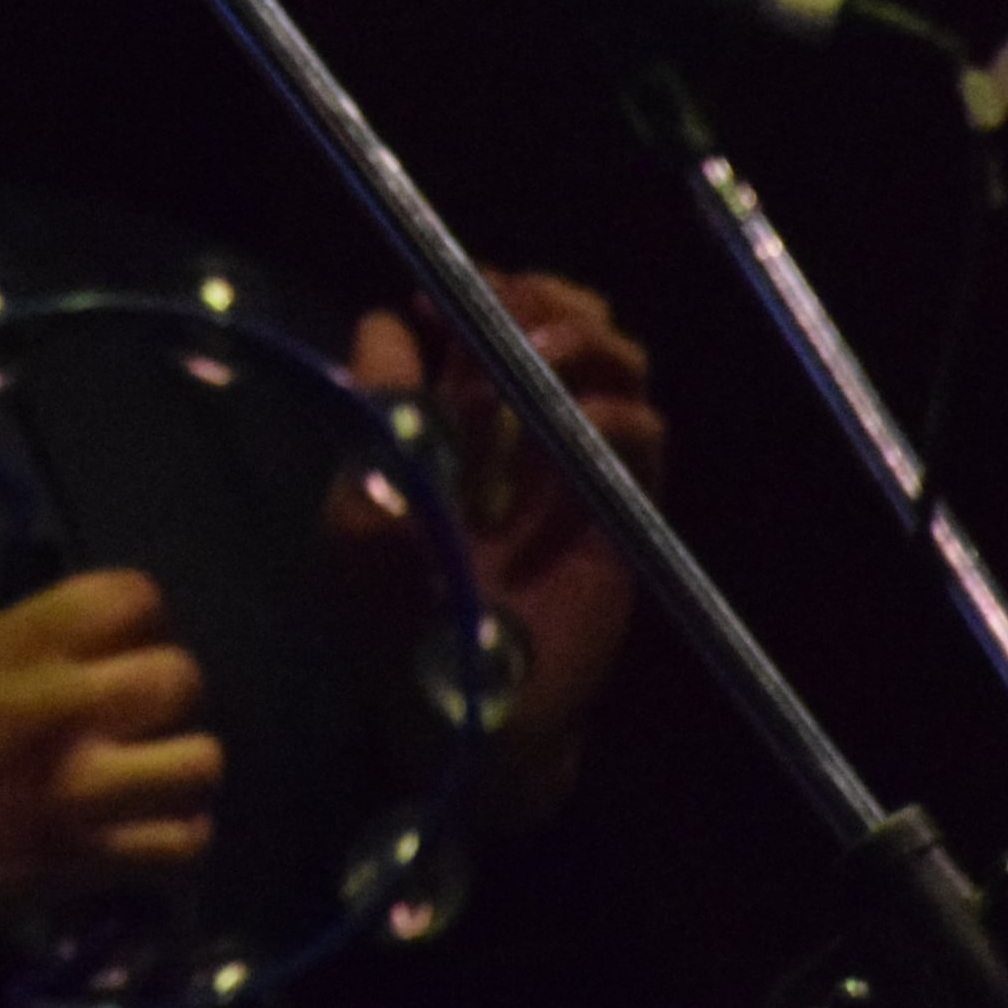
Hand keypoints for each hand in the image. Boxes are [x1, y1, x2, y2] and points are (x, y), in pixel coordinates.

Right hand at [0, 567, 222, 946]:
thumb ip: (28, 657)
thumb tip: (94, 660)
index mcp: (15, 645)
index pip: (131, 597)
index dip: (141, 619)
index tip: (123, 644)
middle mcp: (61, 707)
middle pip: (180, 678)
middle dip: (166, 697)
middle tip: (137, 719)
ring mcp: (81, 789)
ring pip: (200, 762)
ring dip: (182, 769)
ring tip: (153, 779)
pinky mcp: (85, 861)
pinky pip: (182, 844)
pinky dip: (176, 837)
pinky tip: (148, 832)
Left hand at [346, 269, 661, 821]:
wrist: (466, 714)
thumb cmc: (395, 621)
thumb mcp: (362, 518)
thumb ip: (378, 421)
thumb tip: (381, 324)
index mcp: (440, 420)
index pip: (468, 322)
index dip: (463, 293)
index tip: (436, 301)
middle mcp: (510, 430)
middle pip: (548, 321)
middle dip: (537, 297)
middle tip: (513, 317)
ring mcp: (568, 465)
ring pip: (609, 362)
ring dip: (586, 338)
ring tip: (547, 356)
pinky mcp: (616, 511)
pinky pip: (645, 437)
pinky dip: (625, 414)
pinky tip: (587, 423)